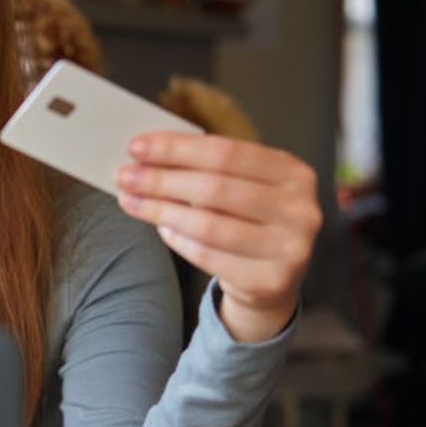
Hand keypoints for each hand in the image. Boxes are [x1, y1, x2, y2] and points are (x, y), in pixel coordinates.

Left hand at [115, 132, 322, 342]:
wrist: (272, 280)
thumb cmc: (247, 220)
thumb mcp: (241, 185)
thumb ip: (206, 167)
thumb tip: (146, 153)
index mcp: (293, 172)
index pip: (227, 152)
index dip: (177, 148)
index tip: (136, 147)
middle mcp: (300, 208)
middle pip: (215, 188)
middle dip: (162, 180)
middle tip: (124, 176)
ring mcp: (291, 247)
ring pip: (209, 224)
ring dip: (161, 210)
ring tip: (131, 201)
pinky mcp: (271, 279)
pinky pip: (209, 255)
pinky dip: (178, 240)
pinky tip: (161, 229)